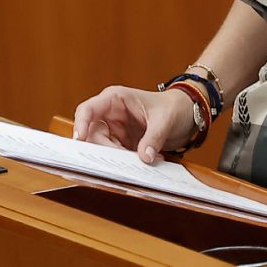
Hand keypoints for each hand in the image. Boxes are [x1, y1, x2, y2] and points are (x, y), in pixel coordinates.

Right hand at [73, 85, 195, 163]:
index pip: (88, 110)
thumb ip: (154, 137)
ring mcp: (115, 131)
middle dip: (103, 150)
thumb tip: (144, 157)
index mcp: (115, 99)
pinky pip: (114, 157)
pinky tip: (138, 167)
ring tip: (135, 164)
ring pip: (101, 149)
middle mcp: (110, 115)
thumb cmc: (174, 107)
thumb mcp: (165, 120)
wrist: (186, 115)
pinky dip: (123, 164)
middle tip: (119, 163)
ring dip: (114, 160)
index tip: (80, 140)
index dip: (80, 124)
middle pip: (93, 135)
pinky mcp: (122, 145)